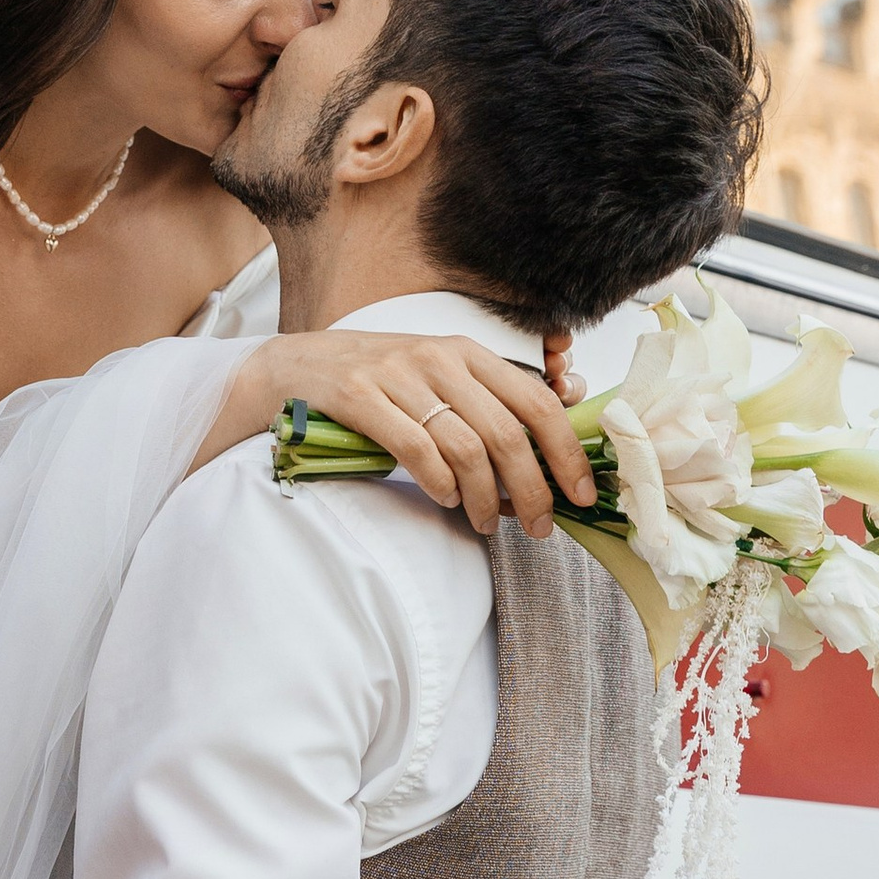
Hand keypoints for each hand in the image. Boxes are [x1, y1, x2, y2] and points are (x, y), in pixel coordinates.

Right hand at [219, 334, 597, 532]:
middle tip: (540, 526)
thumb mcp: (438, 375)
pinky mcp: (360, 397)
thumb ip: (490, 399)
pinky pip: (417, 451)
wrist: (298, 365)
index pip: (537, 402)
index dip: (566, 452)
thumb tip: (558, 427)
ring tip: (486, 522)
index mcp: (468, 352)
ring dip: (484, 498)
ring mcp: (398, 376)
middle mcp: (439, 358)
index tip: (581, 494)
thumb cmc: (377, 379)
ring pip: (466, 448)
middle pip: (507, 434)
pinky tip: (445, 499)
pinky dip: (439, 484)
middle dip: (532, 490)